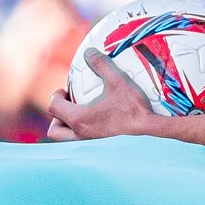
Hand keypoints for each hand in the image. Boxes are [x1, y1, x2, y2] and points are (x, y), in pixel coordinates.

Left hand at [44, 50, 167, 142]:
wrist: (151, 132)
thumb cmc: (134, 108)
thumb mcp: (118, 81)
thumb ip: (101, 64)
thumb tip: (89, 52)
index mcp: (79, 119)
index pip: (53, 107)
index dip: (56, 96)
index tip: (65, 91)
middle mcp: (80, 136)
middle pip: (54, 130)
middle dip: (57, 117)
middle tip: (68, 105)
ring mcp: (90, 146)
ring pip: (66, 141)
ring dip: (68, 128)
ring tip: (81, 116)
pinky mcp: (100, 152)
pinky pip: (82, 145)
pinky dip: (82, 135)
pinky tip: (98, 124)